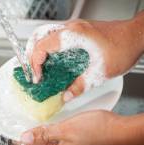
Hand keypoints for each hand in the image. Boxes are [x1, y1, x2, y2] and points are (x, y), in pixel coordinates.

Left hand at [18, 110, 120, 144]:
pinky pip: (56, 136)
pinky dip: (51, 129)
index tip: (17, 130)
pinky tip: (50, 121)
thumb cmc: (96, 131)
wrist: (117, 130)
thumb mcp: (66, 130)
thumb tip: (25, 138)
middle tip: (26, 122)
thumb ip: (45, 134)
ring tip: (36, 119)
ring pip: (47, 140)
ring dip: (41, 130)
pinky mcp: (72, 140)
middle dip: (31, 134)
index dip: (23, 140)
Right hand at [25, 12, 143, 101]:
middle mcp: (70, 28)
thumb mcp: (100, 72)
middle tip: (34, 70)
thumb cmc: (122, 48)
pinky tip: (53, 58)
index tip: (37, 76)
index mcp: (73, 36)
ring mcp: (74, 27)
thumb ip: (80, 86)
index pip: (42, 46)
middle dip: (31, 54)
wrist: (136, 35)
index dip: (35, 63)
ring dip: (39, 49)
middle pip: (39, 36)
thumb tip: (66, 95)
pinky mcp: (77, 30)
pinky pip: (55, 36)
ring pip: (45, 34)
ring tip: (39, 65)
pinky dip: (48, 47)